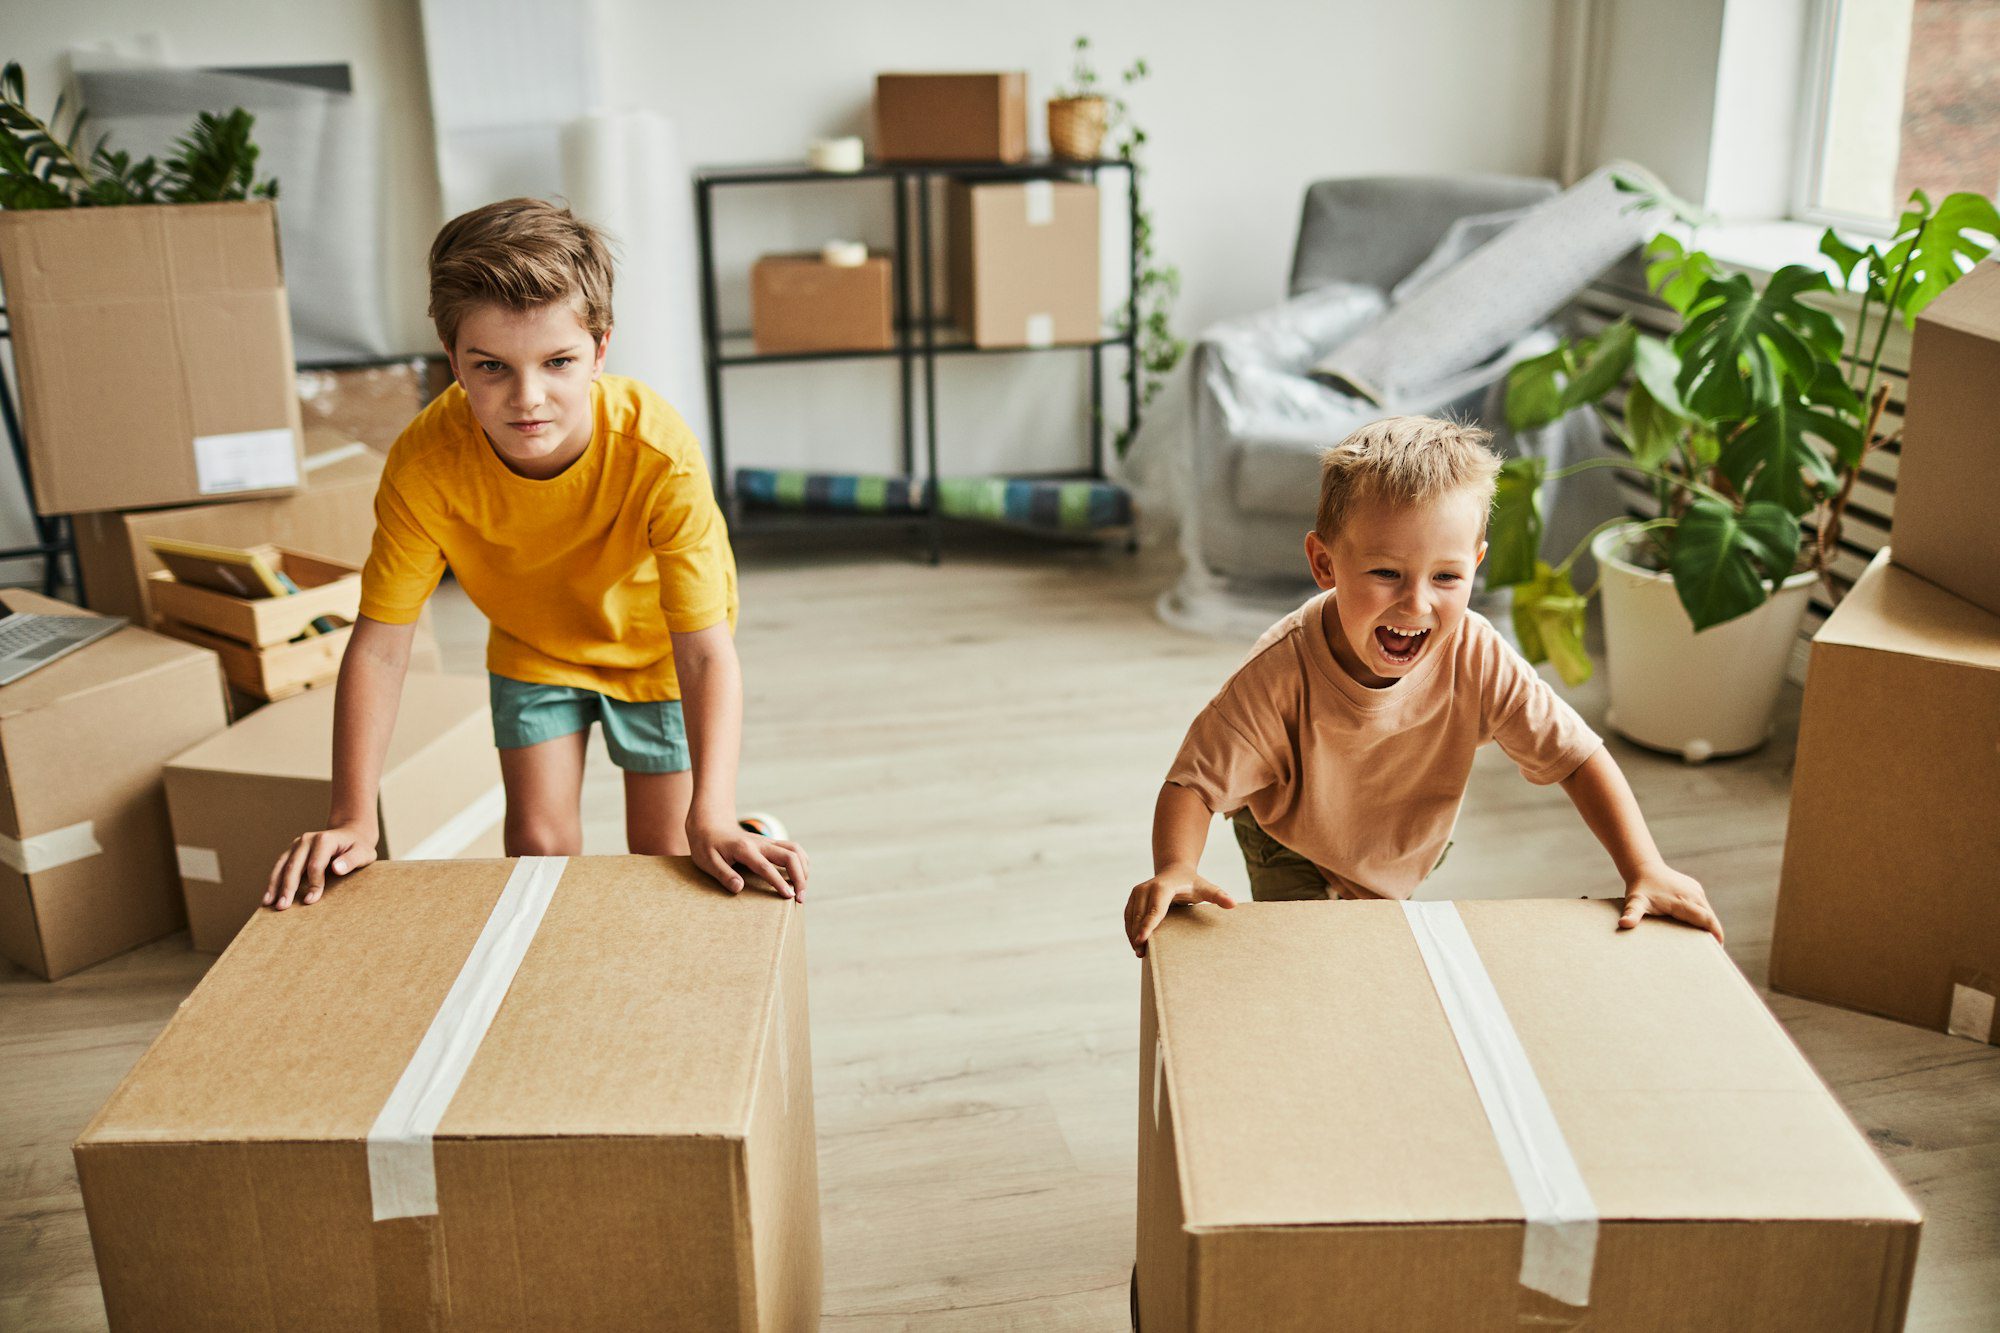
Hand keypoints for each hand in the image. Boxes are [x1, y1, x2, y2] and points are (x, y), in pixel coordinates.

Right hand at [264, 823, 378, 910]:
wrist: (350, 835)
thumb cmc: (358, 848)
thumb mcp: (363, 853)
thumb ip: (352, 860)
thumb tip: (337, 869)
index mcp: (324, 839)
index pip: (315, 865)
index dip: (313, 883)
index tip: (311, 901)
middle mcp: (307, 839)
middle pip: (294, 866)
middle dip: (288, 887)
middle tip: (282, 907)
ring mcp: (297, 844)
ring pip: (282, 866)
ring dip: (274, 885)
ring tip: (268, 903)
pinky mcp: (292, 851)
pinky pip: (280, 866)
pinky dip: (273, 881)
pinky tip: (268, 896)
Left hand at [691, 821, 808, 900]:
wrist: (710, 824)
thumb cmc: (706, 845)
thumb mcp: (707, 861)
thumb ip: (723, 874)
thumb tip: (739, 888)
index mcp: (744, 849)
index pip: (767, 867)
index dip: (779, 883)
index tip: (789, 897)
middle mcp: (760, 843)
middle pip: (790, 855)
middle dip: (800, 877)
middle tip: (800, 899)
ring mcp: (767, 842)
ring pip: (795, 849)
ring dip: (804, 869)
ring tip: (802, 889)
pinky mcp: (771, 843)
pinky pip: (793, 849)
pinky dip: (801, 862)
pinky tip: (799, 876)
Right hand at [1125, 865, 1235, 957]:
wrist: (1175, 870)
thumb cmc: (1193, 882)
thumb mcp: (1206, 888)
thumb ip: (1219, 896)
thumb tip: (1233, 904)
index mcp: (1163, 888)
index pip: (1154, 910)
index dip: (1148, 926)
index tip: (1142, 940)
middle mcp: (1146, 888)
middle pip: (1140, 916)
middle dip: (1139, 935)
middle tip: (1142, 955)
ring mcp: (1137, 892)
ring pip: (1132, 917)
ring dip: (1133, 935)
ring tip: (1139, 953)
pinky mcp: (1133, 897)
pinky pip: (1129, 916)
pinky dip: (1130, 930)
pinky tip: (1136, 943)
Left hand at [1618, 862, 1722, 941]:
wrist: (1643, 867)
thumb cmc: (1639, 887)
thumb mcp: (1634, 901)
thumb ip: (1632, 913)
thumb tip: (1623, 924)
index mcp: (1683, 900)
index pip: (1706, 919)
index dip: (1715, 933)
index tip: (1719, 947)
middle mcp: (1694, 894)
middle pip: (1710, 917)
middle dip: (1714, 932)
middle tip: (1714, 951)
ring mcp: (1696, 890)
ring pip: (1708, 911)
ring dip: (1709, 925)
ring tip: (1708, 943)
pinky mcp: (1694, 888)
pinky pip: (1703, 906)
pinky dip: (1704, 917)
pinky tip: (1699, 929)